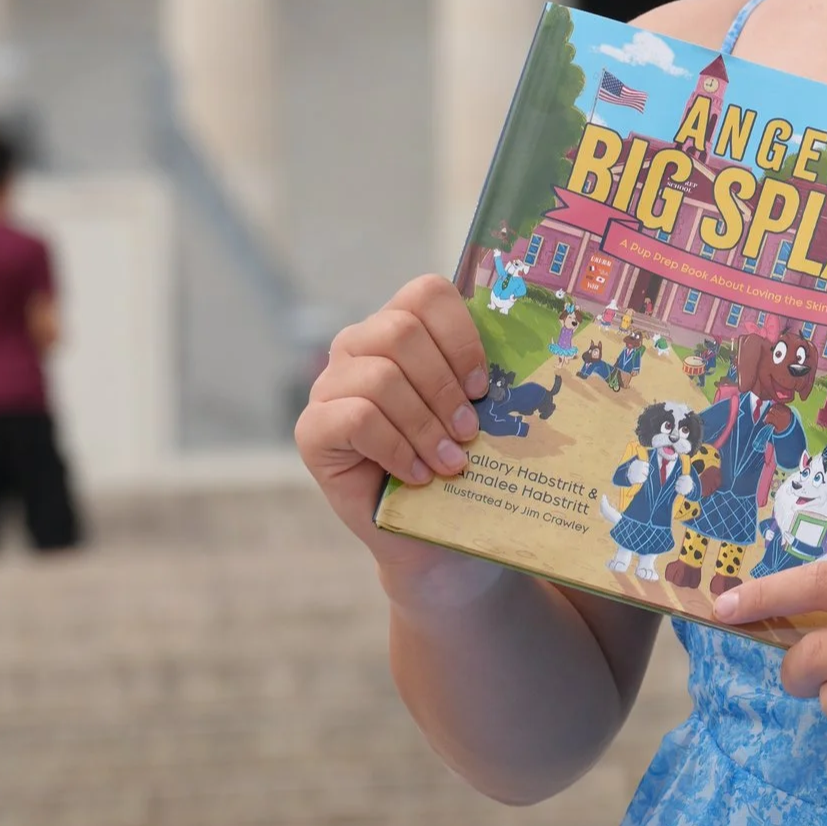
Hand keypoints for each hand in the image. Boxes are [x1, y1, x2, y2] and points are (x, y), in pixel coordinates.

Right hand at [294, 276, 489, 558]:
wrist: (423, 531)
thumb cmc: (452, 460)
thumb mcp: (474, 412)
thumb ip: (481, 379)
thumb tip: (513, 372)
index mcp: (399, 328)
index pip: (425, 294)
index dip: (459, 335)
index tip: (482, 385)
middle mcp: (357, 347)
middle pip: (400, 331)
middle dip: (443, 386)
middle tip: (468, 430)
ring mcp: (329, 385)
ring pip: (380, 378)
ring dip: (425, 426)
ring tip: (450, 462)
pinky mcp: (312, 428)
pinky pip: (357, 418)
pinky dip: (396, 449)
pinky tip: (417, 474)